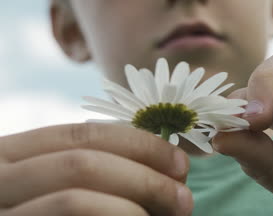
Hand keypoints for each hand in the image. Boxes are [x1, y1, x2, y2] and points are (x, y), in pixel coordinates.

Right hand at [0, 123, 192, 215]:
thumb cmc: (50, 208)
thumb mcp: (60, 183)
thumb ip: (100, 172)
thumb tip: (168, 171)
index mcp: (12, 154)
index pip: (83, 134)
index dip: (139, 145)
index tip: (179, 163)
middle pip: (82, 164)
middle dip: (144, 178)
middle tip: (183, 199)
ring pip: (75, 200)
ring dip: (134, 207)